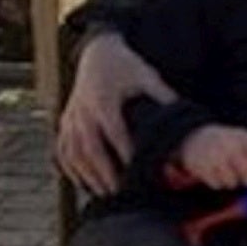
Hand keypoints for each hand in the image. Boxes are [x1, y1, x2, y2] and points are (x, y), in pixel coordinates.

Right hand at [57, 31, 173, 194]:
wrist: (98, 53)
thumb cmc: (127, 67)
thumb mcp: (147, 76)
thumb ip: (163, 96)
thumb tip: (184, 116)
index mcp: (104, 100)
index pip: (114, 131)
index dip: (125, 151)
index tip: (138, 170)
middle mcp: (83, 111)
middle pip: (89, 147)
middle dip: (103, 171)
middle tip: (119, 191)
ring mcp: (71, 117)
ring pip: (73, 152)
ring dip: (86, 174)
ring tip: (104, 193)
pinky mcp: (64, 121)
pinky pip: (62, 149)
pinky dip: (70, 168)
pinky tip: (82, 183)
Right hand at [177, 124, 246, 190]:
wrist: (198, 138)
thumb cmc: (229, 143)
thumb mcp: (245, 141)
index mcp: (243, 137)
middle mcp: (228, 144)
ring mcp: (213, 155)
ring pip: (232, 181)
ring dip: (233, 182)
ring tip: (230, 175)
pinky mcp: (200, 166)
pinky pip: (217, 184)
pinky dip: (219, 184)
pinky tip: (218, 176)